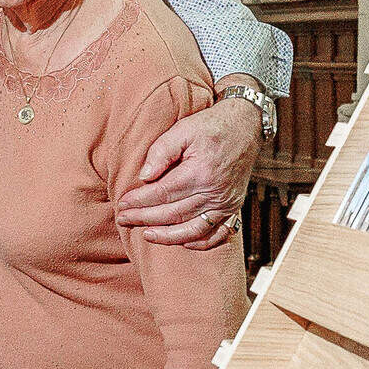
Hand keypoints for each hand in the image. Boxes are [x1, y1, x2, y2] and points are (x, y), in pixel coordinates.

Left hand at [119, 96, 257, 248]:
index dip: (140, 201)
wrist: (246, 125)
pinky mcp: (234, 206)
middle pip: (173, 213)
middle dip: (145, 218)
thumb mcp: (183, 129)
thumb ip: (161, 151)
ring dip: (168, 236)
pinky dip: (201, 242)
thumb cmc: (211, 125)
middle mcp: (214, 192)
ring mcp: (226, 202)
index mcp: (200, 172)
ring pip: (193, 228)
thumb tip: (144, 176)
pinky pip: (219, 233)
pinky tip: (183, 243)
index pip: (162, 193)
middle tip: (124, 219)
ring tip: (146, 235)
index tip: (122, 204)